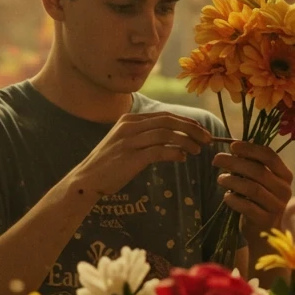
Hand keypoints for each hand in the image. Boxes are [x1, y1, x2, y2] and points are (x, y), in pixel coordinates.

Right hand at [70, 112, 213, 196]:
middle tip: (207, 139)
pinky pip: (159, 150)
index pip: (164, 115)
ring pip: (166, 134)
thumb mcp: (125, 144)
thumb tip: (175, 142)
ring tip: (198, 150)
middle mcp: (129, 126)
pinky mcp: (130, 157)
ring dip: (186, 141)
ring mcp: (129, 141)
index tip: (201, 130)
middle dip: (191, 128)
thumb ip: (145, 138)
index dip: (186, 121)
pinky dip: (175, 152)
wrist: (87, 179)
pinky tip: (183, 158)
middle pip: (168, 121)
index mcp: (129, 120)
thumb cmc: (108, 165)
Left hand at [212, 141, 293, 239]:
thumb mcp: (259, 181)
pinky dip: (234, 199)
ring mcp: (277, 206)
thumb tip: (234, 146)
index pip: (270, 156)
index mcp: (285, 175)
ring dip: (232, 181)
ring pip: (252, 189)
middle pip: (258, 171)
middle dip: (235, 163)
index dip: (250, 149)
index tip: (232, 146)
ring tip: (220, 179)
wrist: (264, 232)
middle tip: (217, 159)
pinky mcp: (266, 220)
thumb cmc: (258, 200)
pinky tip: (226, 196)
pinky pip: (247, 207)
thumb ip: (252, 165)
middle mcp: (284, 190)